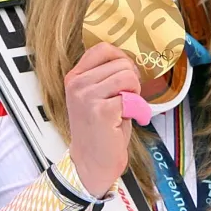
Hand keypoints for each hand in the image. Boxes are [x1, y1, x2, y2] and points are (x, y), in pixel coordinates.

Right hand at [66, 42, 140, 197]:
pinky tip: (126, 119)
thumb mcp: (96, 95)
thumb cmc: (100, 128)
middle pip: (121, 62)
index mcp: (75, 76)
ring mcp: (87, 97)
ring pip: (128, 76)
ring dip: (134, 93)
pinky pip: (130, 97)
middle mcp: (77, 84)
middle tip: (127, 98)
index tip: (126, 74)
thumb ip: (106, 75)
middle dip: (132, 80)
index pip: (103, 48)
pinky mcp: (101, 111)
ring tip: (125, 108)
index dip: (122, 58)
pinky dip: (135, 109)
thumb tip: (131, 58)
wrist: (92, 162)